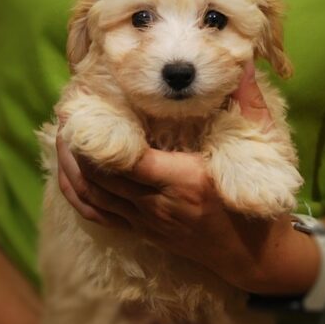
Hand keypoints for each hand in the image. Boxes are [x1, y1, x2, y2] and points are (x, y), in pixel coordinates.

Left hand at [56, 63, 316, 293]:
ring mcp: (147, 222)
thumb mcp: (262, 154)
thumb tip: (242, 64)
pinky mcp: (144, 232)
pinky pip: (99, 217)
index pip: (125, 159)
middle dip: (75, 147)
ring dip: (71, 169)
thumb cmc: (260, 207)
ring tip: (62, 140)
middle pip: (100, 176)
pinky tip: (70, 177)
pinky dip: (78, 197)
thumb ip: (250, 106)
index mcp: (184, 180)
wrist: (255, 259)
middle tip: (66, 117)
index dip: (95, 136)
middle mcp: (158, 204)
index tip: (79, 110)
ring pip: (93, 197)